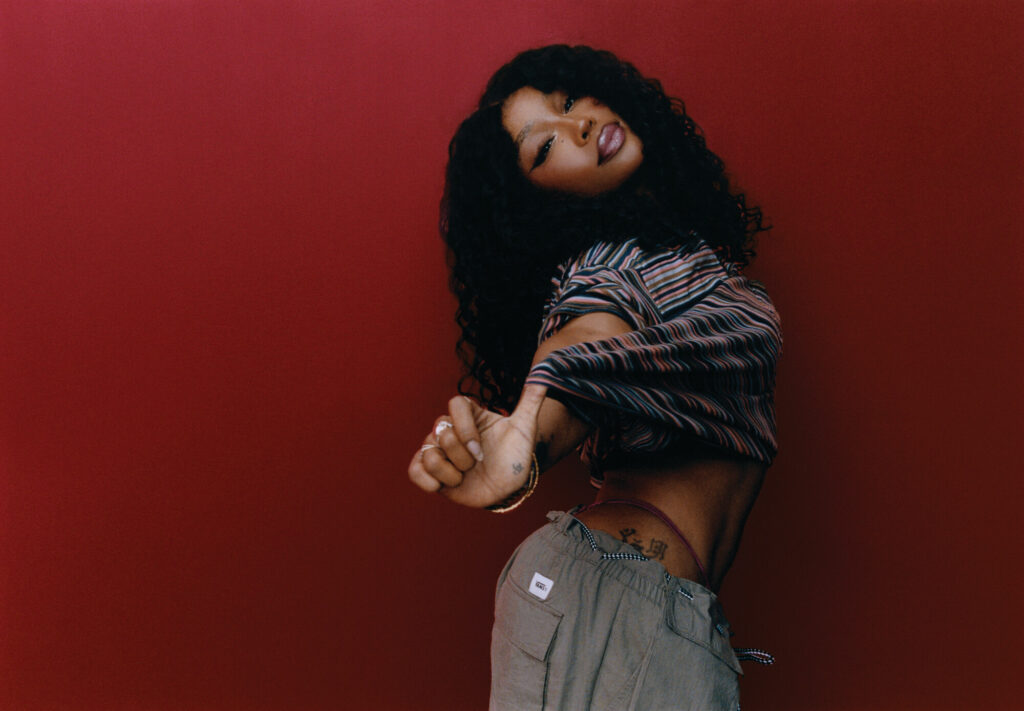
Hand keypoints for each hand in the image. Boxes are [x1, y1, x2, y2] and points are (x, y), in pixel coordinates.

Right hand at [408, 384, 546, 507]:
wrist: (508, 486)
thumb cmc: (515, 454)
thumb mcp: (526, 427)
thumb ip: (532, 400)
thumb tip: (544, 373)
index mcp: (469, 415)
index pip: (455, 404)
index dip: (465, 430)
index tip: (480, 451)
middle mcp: (450, 430)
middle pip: (441, 433)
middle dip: (462, 457)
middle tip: (476, 465)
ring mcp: (438, 450)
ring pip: (427, 454)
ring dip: (449, 472)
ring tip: (463, 477)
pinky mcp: (430, 472)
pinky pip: (414, 470)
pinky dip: (426, 480)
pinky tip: (443, 486)